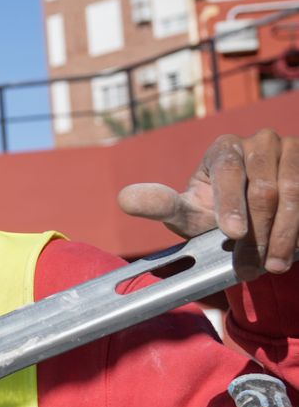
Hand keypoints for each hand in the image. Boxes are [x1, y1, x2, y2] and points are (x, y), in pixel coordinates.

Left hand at [118, 128, 298, 278]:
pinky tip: (295, 251)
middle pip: (263, 187)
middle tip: (253, 266)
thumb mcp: (188, 212)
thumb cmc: (217, 213)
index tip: (232, 233)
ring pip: (293, 193)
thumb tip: (124, 199)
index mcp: (224, 147)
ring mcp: (293, 151)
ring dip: (284, 235)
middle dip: (257, 232)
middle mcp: (261, 141)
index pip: (228, 171)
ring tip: (274, 265)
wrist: (258, 219)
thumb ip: (161, 205)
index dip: (231, 204)